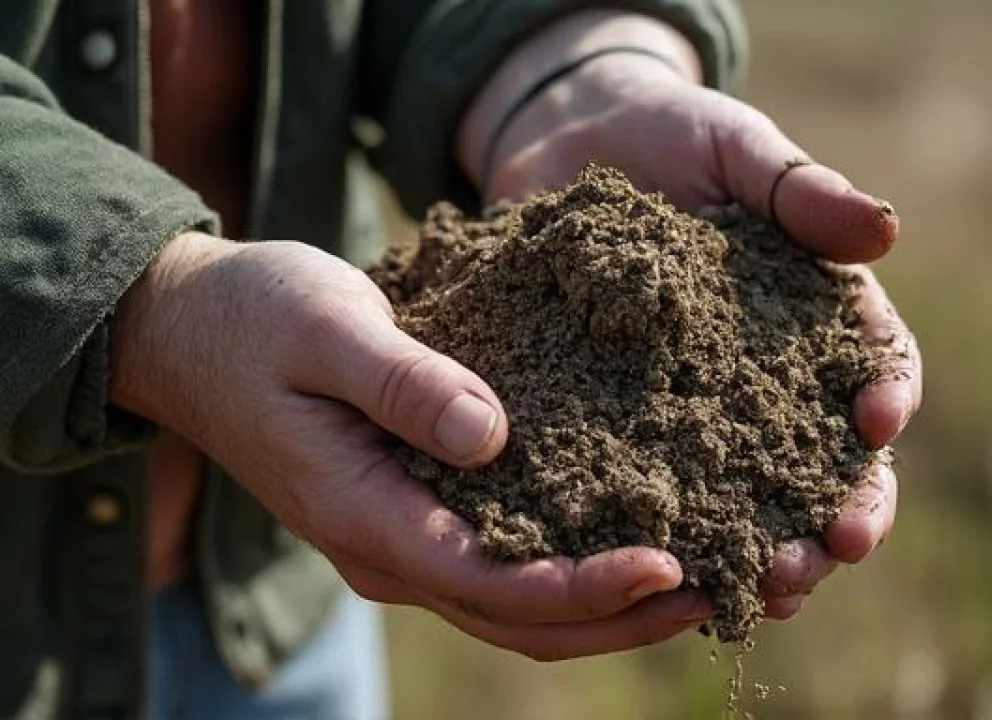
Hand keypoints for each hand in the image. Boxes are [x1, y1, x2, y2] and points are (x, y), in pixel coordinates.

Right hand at [109, 232, 710, 659]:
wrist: (190, 329)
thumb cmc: (255, 319)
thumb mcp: (326, 328)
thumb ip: (403, 382)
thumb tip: (491, 435)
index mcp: (364, 514)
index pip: (492, 583)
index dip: (584, 586)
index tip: (668, 562)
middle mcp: (387, 548)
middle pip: (518, 620)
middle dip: (618, 618)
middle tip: (716, 589)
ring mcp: (399, 538)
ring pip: (514, 608)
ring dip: (603, 607)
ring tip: (697, 577)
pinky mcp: (414, 511)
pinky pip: (502, 563)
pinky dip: (569, 568)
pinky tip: (627, 534)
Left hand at [462, 12, 922, 621]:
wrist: (568, 147)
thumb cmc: (669, 137)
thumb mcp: (737, 149)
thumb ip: (801, 190)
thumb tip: (886, 233)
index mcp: (815, 313)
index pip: (874, 366)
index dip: (886, 399)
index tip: (876, 423)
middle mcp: (770, 376)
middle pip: (826, 459)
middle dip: (839, 509)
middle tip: (831, 552)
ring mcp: (705, 410)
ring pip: (755, 497)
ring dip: (771, 550)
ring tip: (768, 591)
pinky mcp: (634, 426)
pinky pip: (665, 491)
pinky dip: (680, 540)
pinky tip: (677, 580)